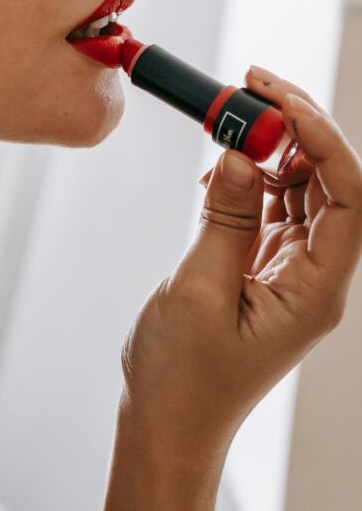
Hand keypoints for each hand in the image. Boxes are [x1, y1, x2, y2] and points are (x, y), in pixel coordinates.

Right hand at [119, 66, 361, 456]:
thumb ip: (226, 217)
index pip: (349, 197)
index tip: (280, 101)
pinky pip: (270, 205)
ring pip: (300, 188)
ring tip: (231, 116)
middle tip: (251, 88)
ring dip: (271, 146)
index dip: (323, 139)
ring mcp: (290, 268)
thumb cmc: (184, 377)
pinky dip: (249, 174)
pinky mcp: (263, 265)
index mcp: (317, 289)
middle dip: (296, 128)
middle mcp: (314, 274)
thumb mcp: (198, 289)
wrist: (167, 422)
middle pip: (330, 183)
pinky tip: (221, 163)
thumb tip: (244, 154)